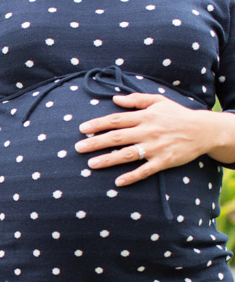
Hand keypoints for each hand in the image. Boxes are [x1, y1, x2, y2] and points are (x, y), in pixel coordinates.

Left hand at [74, 93, 218, 186]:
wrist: (203, 130)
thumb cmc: (177, 115)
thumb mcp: (158, 101)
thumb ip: (136, 100)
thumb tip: (115, 99)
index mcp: (145, 117)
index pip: (116, 120)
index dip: (98, 124)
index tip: (82, 129)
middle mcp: (148, 131)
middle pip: (117, 137)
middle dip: (96, 142)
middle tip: (78, 148)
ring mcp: (155, 147)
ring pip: (127, 154)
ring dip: (108, 159)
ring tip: (91, 164)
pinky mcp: (163, 161)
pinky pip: (145, 170)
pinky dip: (132, 176)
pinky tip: (118, 182)